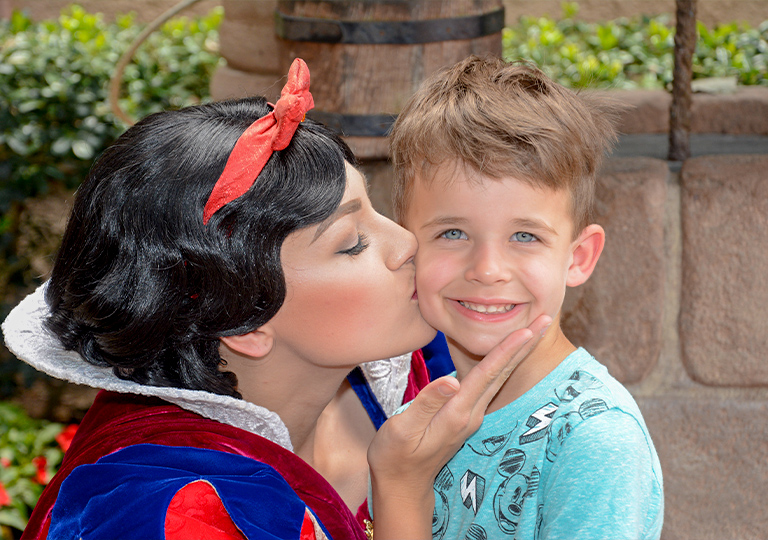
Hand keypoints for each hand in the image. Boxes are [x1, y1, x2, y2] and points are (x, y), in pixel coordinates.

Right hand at [367, 314, 551, 538]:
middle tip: (547, 319)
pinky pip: (489, 384)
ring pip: (499, 378)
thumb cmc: (395, 455)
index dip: (507, 349)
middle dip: (524, 345)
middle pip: (502, 373)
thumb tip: (450, 380)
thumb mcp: (402, 429)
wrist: (401, 483)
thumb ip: (426, 404)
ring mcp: (470, 416)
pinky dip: (502, 364)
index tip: (528, 329)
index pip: (487, 374)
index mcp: (457, 413)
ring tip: (533, 331)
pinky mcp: (465, 416)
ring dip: (517, 353)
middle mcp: (471, 413)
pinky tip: (506, 355)